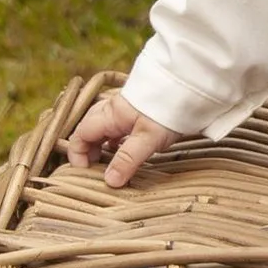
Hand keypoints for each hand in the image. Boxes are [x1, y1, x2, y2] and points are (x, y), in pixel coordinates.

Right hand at [64, 92, 182, 187]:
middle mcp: (114, 109)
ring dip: (102, 143)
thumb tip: (109, 181)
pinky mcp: (140, 109)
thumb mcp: (147, 139)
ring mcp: (127, 108)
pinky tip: (126, 147)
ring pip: (104, 126)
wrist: (189, 85)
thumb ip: (127, 160)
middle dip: (88, 148)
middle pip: (89, 128)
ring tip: (110, 162)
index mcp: (109, 115)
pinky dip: (116, 137)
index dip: (77, 154)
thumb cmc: (167, 110)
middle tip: (96, 169)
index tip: (84, 172)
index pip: (80, 134)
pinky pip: (119, 124)